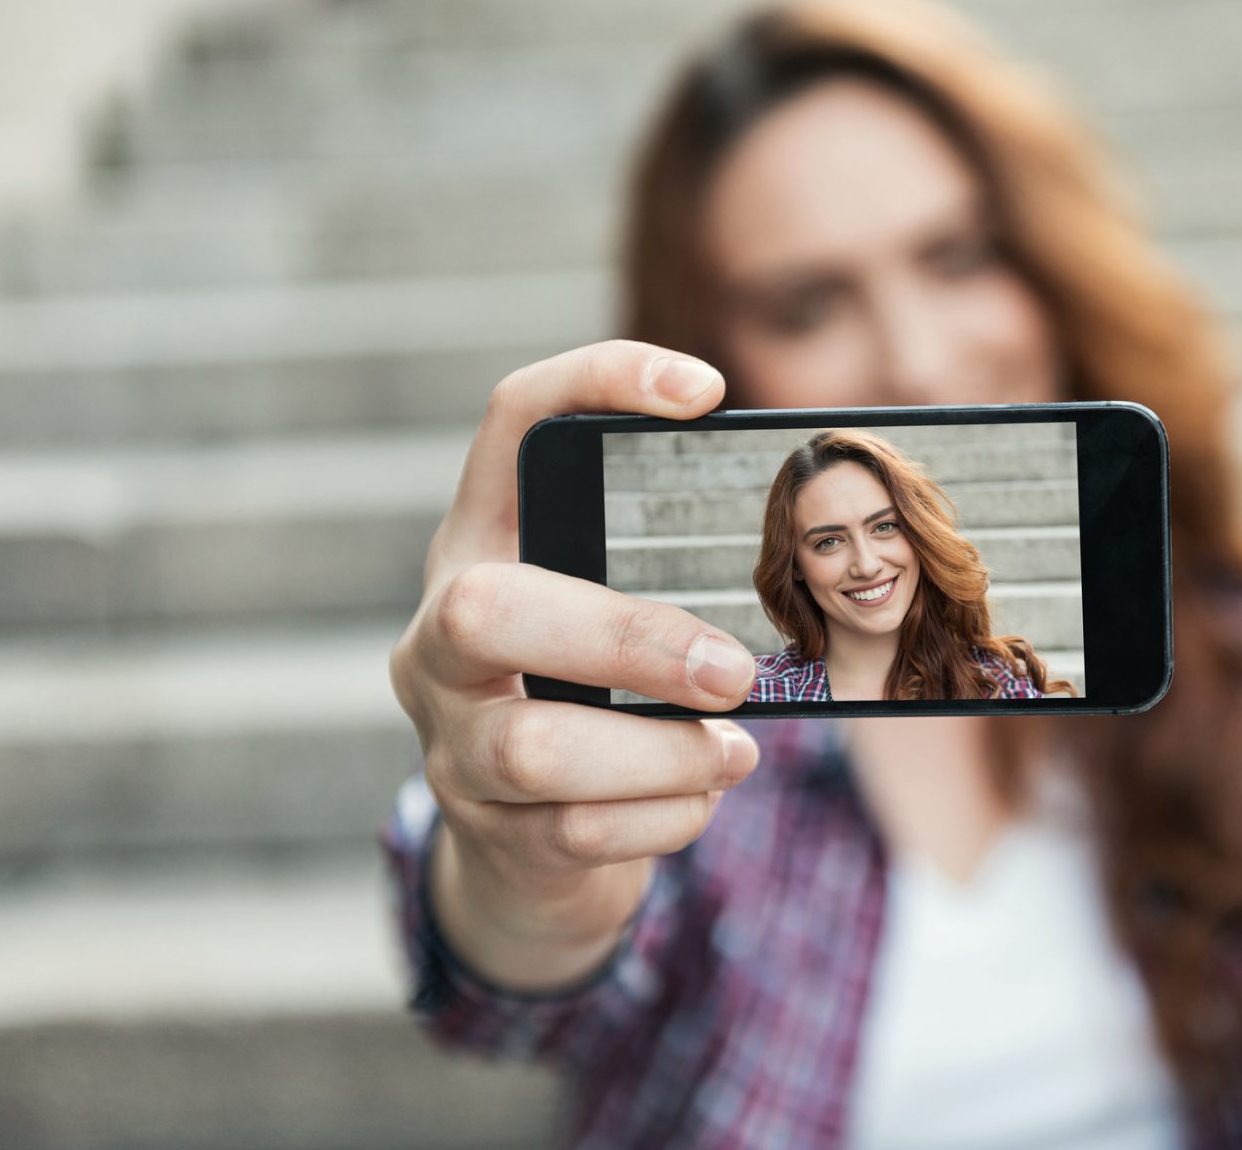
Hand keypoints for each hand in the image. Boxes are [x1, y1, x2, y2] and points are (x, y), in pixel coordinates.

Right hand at [389, 341, 760, 947]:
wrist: (525, 860)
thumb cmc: (596, 705)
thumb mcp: (611, 625)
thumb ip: (669, 579)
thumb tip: (803, 532)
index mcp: (482, 546)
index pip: (512, 423)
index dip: (595, 381)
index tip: (706, 392)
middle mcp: (438, 636)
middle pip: (489, 610)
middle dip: (628, 640)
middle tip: (733, 672)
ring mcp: (449, 741)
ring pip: (538, 747)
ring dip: (665, 754)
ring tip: (732, 750)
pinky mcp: (485, 833)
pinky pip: (580, 831)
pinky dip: (665, 817)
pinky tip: (696, 797)